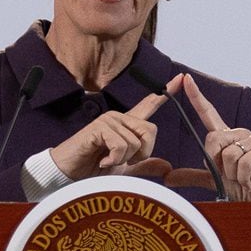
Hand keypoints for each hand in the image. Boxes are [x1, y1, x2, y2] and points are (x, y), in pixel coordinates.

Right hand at [51, 74, 184, 180]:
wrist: (69, 174)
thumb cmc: (93, 168)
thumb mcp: (125, 169)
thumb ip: (145, 166)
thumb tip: (167, 166)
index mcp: (127, 124)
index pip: (150, 105)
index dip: (166, 91)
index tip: (181, 77)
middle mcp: (119, 118)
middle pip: (150, 130)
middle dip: (142, 153)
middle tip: (125, 161)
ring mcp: (108, 120)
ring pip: (135, 142)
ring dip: (123, 160)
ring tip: (107, 160)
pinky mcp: (99, 127)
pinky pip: (120, 144)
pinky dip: (114, 159)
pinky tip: (101, 160)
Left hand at [164, 74, 250, 200]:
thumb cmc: (244, 186)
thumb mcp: (214, 181)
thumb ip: (192, 176)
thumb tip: (167, 177)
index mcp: (226, 137)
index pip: (208, 113)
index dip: (196, 96)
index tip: (186, 79)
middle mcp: (239, 134)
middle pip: (213, 139)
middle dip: (216, 163)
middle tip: (229, 175)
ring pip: (229, 154)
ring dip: (232, 174)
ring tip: (243, 178)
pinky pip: (244, 162)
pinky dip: (244, 177)